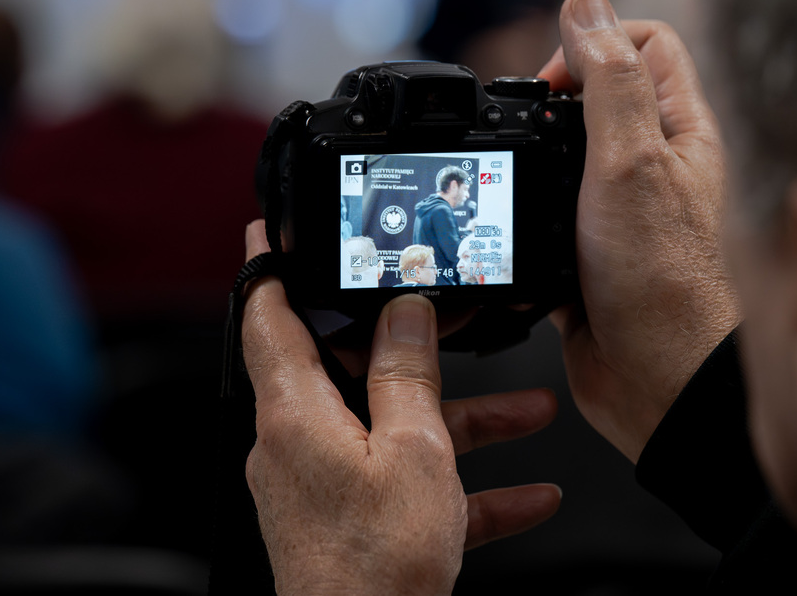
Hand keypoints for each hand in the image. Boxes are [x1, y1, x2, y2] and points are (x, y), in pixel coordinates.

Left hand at [242, 220, 561, 594]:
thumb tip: (404, 312)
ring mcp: (323, 482)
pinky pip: (407, 484)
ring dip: (461, 423)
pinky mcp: (350, 519)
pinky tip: (527, 494)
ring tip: (528, 411)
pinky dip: (460, 485)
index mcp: (297, 411)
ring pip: (393, 428)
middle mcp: (299, 442)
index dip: (270, 269)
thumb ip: (407, 374)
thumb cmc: (375, 568)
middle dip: (415, 353)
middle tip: (453, 325)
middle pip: (350, 369)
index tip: (272, 234)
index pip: (268, 317)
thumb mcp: (412, 452)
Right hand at [538, 0, 741, 462]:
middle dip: (545, 103)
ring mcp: (611, 209)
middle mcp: (648, 164)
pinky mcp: (578, 249)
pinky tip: (504, 226)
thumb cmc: (659, 281)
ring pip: (558, 156)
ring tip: (507, 180)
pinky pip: (539, 211)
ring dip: (526, 160)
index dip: (589, 47)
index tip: (550, 87)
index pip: (640, 45)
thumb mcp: (630, 161)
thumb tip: (585, 6)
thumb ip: (608, 80)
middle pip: (592, 96)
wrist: (647, 378)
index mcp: (675, 130)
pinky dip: (516, 211)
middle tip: (521, 134)